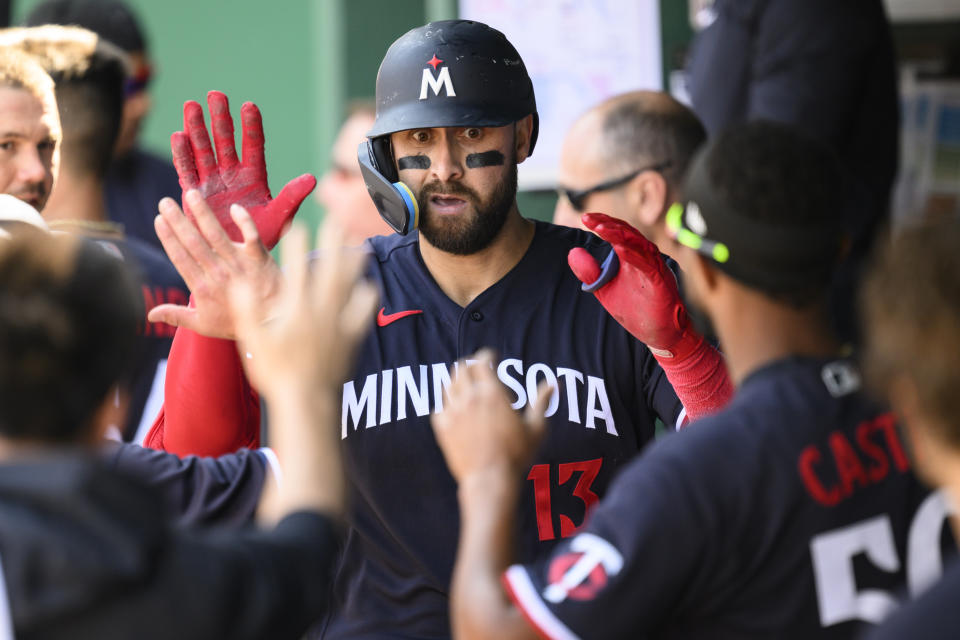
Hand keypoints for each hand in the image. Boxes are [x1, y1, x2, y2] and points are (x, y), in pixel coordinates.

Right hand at [148, 189, 282, 338]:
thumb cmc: (237, 324)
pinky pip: (251, 236)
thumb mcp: (203, 324)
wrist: (274, 325)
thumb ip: (176, 315)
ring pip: (217, 235)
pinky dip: (245, 222)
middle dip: (178, 221)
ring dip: (203, 213)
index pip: (181, 258)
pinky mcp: (259, 258)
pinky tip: (234, 208)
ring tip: (191, 195)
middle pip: (194, 243)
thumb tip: (149, 314)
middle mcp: (218, 273)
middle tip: (165, 202)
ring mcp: (239, 264)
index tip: (159, 220)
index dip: (169, 239)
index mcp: (202, 288)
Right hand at [172, 91, 315, 248]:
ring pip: (203, 150)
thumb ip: (292, 197)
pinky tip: (178, 136)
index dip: (252, 127)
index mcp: (254, 176)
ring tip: (191, 106)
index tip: (249, 106)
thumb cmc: (262, 237)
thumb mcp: (279, 217)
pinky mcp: (194, 193)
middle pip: (225, 141)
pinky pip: (187, 170)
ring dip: (196, 129)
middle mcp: (232, 174)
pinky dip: (183, 155)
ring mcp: (212, 182)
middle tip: (215, 95)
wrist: (238, 258)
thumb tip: (312, 178)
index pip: (254, 146)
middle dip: (220, 118)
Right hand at [227, 221, 378, 397]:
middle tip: (338, 220)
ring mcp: (338, 324)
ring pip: (350, 287)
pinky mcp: (351, 338)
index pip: (296, 269)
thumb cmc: (276, 373)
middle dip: (333, 243)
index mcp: (295, 309)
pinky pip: (363, 314)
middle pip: (330, 269)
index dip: (297, 246)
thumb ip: (246, 310)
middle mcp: (320, 312)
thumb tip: (238, 283)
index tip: (299, 226)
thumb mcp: (253, 341)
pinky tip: (370, 287)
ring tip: (361, 246)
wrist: (307, 402)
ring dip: (355, 264)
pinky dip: (366, 299)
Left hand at [432, 350, 551, 482]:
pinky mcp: (442, 428)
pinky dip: (447, 404)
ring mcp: (453, 412)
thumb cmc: (517, 455)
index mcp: (492, 393)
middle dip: (470, 365)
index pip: (482, 360)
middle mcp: (470, 398)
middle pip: (461, 368)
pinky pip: (439, 407)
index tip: (492, 357)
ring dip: (458, 382)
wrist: (490, 480)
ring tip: (467, 389)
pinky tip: (455, 411)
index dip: (487, 355)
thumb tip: (553, 382)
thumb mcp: (536, 427)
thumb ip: (541, 401)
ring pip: (448, 384)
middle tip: (478, 371)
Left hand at [568, 213, 700, 358]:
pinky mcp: (661, 282)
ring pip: (639, 244)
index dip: (603, 223)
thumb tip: (573, 252)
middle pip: (628, 233)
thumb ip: (590, 273)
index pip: (618, 233)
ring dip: (620, 235)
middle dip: (608, 224)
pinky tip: (620, 250)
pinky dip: (634, 256)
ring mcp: (654, 269)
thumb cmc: (636, 311)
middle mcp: (645, 258)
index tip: (585, 217)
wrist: (659, 334)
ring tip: (602, 228)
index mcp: (633, 257)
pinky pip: (648, 265)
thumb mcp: (605, 290)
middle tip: (589, 218)